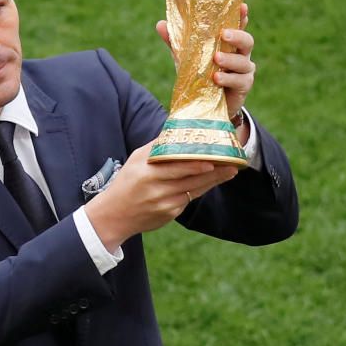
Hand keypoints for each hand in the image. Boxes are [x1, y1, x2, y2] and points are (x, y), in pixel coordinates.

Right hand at [84, 143, 237, 250]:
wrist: (114, 216)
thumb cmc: (126, 183)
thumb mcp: (136, 160)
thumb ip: (157, 147)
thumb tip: (176, 129)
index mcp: (147, 172)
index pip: (177, 165)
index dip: (197, 162)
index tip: (214, 156)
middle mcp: (157, 189)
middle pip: (191, 178)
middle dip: (214, 171)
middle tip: (232, 164)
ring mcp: (165, 204)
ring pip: (194, 189)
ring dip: (213, 180)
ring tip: (229, 172)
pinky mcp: (169, 214)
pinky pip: (188, 199)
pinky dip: (200, 190)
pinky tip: (211, 182)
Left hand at [155, 3, 255, 117]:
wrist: (206, 104)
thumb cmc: (200, 74)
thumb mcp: (186, 57)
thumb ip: (175, 42)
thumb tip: (160, 24)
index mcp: (229, 43)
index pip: (238, 26)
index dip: (241, 16)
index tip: (242, 7)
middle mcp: (241, 54)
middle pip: (247, 41)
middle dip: (238, 36)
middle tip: (223, 34)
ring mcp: (245, 70)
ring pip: (243, 62)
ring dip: (230, 59)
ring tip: (216, 58)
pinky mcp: (244, 86)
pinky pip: (240, 81)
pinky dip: (228, 78)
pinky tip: (217, 78)